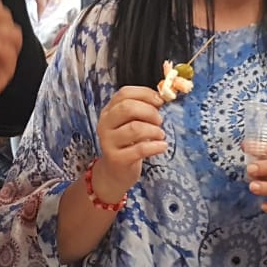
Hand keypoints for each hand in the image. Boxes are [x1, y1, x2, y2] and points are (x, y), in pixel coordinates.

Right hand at [92, 86, 165, 200]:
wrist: (114, 173)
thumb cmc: (127, 144)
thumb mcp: (130, 123)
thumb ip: (141, 110)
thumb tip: (160, 99)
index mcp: (108, 111)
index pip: (124, 93)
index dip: (144, 94)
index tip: (160, 101)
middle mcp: (105, 124)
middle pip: (128, 108)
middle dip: (150, 112)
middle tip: (159, 121)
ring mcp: (108, 142)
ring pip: (135, 128)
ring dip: (154, 130)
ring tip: (160, 135)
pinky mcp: (116, 159)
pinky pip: (140, 149)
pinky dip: (155, 146)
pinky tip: (162, 146)